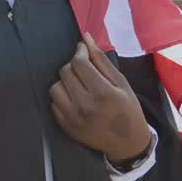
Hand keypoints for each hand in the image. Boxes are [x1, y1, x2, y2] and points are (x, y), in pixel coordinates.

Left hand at [48, 32, 152, 164]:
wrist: (128, 143)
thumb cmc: (128, 109)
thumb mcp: (121, 82)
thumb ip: (101, 59)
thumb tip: (85, 37)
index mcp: (102, 93)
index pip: (78, 63)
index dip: (79, 52)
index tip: (83, 50)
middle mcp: (85, 106)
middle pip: (65, 72)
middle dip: (73, 65)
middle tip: (84, 69)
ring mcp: (73, 119)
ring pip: (55, 87)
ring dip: (65, 81)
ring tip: (78, 84)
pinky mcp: (66, 127)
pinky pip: (53, 103)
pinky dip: (61, 96)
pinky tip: (74, 97)